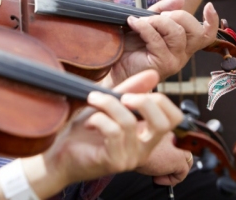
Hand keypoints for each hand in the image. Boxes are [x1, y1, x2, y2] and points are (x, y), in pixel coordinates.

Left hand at [26, 70, 182, 193]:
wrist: (60, 154)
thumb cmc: (85, 132)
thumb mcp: (110, 105)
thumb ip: (130, 90)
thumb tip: (153, 74)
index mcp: (147, 135)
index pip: (175, 119)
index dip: (161, 100)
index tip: (134, 94)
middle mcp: (144, 149)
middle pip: (164, 123)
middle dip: (143, 101)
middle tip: (122, 97)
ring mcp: (131, 158)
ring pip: (129, 122)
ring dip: (107, 104)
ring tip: (93, 101)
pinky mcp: (114, 162)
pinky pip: (113, 132)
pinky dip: (98, 119)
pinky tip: (89, 121)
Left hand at [110, 0, 218, 82]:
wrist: (114, 65)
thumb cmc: (130, 46)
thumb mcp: (147, 21)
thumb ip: (162, 10)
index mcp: (183, 44)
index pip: (206, 35)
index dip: (212, 21)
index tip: (209, 6)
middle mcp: (182, 53)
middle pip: (195, 30)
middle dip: (177, 15)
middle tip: (157, 15)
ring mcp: (174, 60)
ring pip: (177, 33)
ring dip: (158, 21)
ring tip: (141, 20)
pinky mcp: (162, 64)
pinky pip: (157, 39)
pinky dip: (144, 27)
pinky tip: (133, 23)